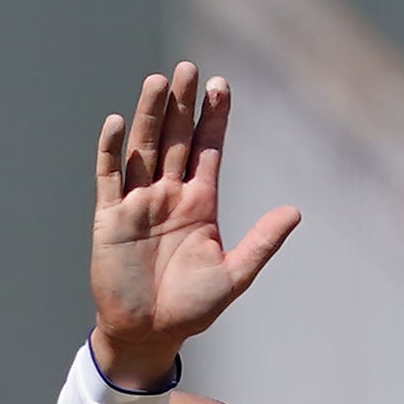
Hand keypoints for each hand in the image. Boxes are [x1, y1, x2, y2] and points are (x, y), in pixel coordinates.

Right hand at [89, 63, 302, 387]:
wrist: (149, 334)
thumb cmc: (191, 308)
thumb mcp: (234, 275)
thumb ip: (261, 242)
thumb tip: (295, 212)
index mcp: (200, 203)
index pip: (208, 149)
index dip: (214, 117)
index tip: (221, 83)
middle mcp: (169, 194)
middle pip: (175, 138)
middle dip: (181, 104)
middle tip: (188, 68)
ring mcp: (138, 202)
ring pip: (143, 148)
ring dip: (149, 115)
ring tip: (158, 82)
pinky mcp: (110, 217)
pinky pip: (109, 176)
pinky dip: (111, 150)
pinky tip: (117, 122)